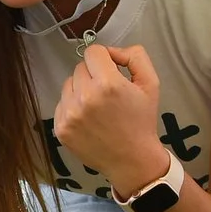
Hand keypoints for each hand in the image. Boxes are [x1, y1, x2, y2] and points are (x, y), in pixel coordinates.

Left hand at [51, 45, 167, 195]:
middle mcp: (85, 97)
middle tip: (107, 92)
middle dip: (93, 74)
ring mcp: (69, 114)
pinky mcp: (60, 128)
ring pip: (68, 84)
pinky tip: (88, 118)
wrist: (131, 160)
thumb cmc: (142, 120)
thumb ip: (135, 57)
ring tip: (97, 106)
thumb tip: (112, 51)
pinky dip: (72, 106)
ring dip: (81, 89)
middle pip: (79, 67)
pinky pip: (61, 103)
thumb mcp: (150, 83)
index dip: (104, 58)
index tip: (112, 69)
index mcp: (108, 84)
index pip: (93, 52)